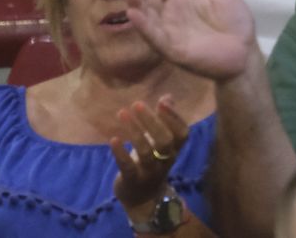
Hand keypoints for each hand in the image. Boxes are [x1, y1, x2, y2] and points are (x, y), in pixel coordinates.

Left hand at [110, 96, 189, 213]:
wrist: (143, 198)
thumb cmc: (152, 162)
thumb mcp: (161, 142)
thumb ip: (165, 120)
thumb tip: (167, 97)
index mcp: (175, 150)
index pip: (182, 133)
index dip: (174, 118)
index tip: (161, 102)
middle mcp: (165, 160)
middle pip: (165, 140)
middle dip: (152, 121)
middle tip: (137, 104)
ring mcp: (149, 171)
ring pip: (146, 151)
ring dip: (135, 131)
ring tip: (122, 113)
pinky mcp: (132, 180)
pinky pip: (127, 166)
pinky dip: (120, 152)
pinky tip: (113, 139)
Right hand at [125, 0, 256, 81]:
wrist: (245, 51)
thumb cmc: (233, 21)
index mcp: (180, 2)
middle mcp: (170, 17)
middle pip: (149, 0)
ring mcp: (170, 33)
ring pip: (148, 18)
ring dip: (138, 4)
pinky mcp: (173, 50)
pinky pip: (155, 37)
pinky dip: (144, 26)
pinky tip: (134, 14)